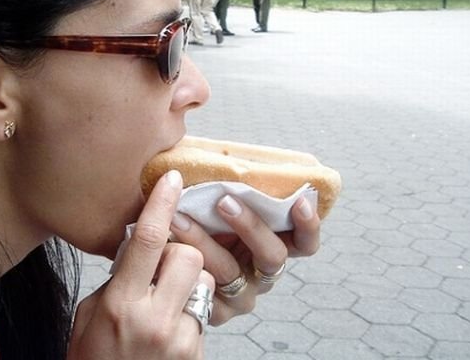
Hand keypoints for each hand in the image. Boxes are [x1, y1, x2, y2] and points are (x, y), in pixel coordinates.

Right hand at [68, 171, 214, 358]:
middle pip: (188, 255)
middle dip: (180, 252)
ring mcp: (180, 339)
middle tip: (161, 266)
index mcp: (121, 304)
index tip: (172, 178)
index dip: (161, 204)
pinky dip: (190, 310)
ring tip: (166, 300)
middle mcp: (153, 319)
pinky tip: (169, 326)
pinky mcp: (196, 353)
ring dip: (189, 281)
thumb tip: (142, 248)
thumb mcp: (91, 313)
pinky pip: (205, 311)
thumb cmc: (92, 357)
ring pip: (204, 281)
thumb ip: (118, 279)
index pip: (146, 241)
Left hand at [168, 195, 318, 324]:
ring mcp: (240, 296)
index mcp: (272, 246)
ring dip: (205, 242)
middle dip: (251, 226)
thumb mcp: (216, 205)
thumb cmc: (194, 221)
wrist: (162, 257)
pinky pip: (204, 290)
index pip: (304, 242)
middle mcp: (262, 274)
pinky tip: (168, 248)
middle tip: (224, 201)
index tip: (300, 201)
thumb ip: (229, 188)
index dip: (307, 225)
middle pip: (273, 256)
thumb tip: (230, 157)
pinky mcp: (214, 312)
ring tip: (177, 218)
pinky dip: (185, 267)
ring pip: (232, 272)